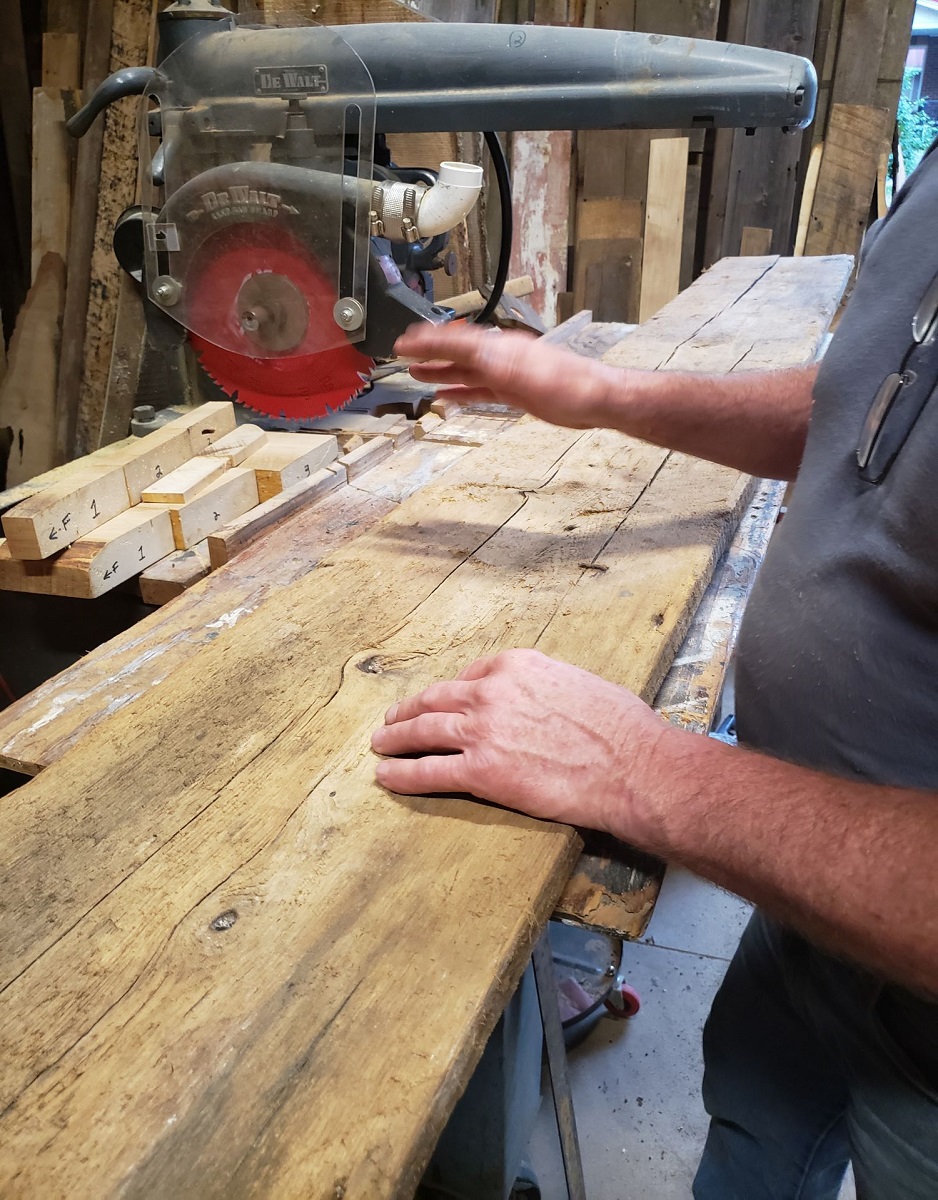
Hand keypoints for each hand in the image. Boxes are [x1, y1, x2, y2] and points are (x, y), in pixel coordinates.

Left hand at [371, 648, 668, 845]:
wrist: (633, 766)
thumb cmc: (621, 728)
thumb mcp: (579, 683)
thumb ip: (545, 688)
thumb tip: (539, 704)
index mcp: (516, 665)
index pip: (468, 675)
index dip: (450, 692)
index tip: (440, 702)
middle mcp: (491, 691)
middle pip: (436, 700)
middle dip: (410, 710)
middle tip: (392, 720)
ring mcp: (483, 731)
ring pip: (424, 731)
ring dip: (396, 738)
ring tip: (381, 745)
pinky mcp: (481, 771)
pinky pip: (429, 771)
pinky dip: (402, 774)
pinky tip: (387, 777)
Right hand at [394, 322, 616, 429]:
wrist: (595, 400)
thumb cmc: (567, 384)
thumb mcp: (520, 372)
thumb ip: (487, 360)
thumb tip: (458, 349)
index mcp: (499, 347)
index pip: (454, 340)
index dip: (426, 342)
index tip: (403, 343)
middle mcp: (499, 356)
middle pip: (455, 352)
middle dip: (428, 353)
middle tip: (402, 352)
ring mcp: (506, 374)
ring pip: (464, 371)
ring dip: (440, 371)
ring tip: (415, 373)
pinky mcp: (513, 392)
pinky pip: (478, 389)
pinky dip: (460, 391)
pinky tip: (447, 396)